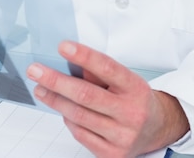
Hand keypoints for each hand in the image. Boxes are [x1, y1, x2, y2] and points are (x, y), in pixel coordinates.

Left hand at [27, 41, 188, 157]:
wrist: (156, 128)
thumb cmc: (135, 98)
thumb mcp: (125, 80)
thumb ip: (100, 72)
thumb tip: (71, 62)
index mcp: (135, 88)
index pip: (107, 68)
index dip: (84, 56)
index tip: (63, 47)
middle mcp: (131, 113)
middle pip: (86, 95)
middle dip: (56, 81)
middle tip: (36, 70)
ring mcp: (122, 136)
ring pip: (79, 116)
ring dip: (55, 101)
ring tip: (41, 88)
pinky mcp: (112, 154)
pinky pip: (81, 134)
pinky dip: (68, 120)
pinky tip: (62, 109)